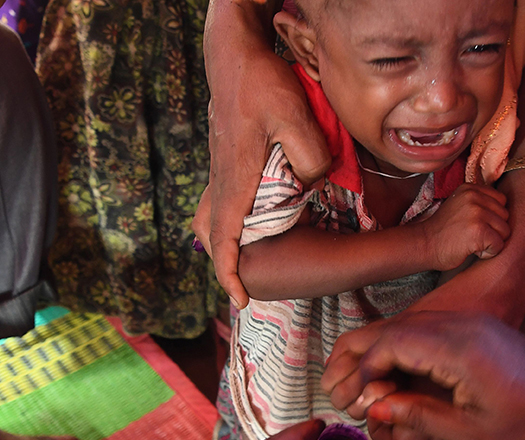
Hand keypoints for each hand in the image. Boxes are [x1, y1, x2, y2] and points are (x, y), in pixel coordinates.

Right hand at [198, 8, 330, 309]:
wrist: (234, 55)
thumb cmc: (262, 85)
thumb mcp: (295, 118)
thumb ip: (310, 157)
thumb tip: (315, 181)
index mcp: (235, 180)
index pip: (224, 238)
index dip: (230, 274)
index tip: (240, 299)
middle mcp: (222, 180)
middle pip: (209, 233)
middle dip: (223, 262)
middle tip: (243, 284)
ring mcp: (221, 169)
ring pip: (212, 216)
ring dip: (225, 240)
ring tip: (245, 259)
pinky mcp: (227, 157)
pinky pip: (221, 198)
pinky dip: (229, 218)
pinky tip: (254, 218)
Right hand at [322, 312, 524, 439]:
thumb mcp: (471, 433)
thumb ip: (418, 416)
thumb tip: (375, 408)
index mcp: (459, 349)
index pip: (390, 343)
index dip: (364, 370)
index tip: (357, 401)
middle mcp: (462, 325)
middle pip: (395, 328)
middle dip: (365, 357)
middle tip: (350, 390)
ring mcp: (471, 323)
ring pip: (410, 325)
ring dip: (385, 352)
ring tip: (372, 388)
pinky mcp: (478, 328)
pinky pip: (429, 329)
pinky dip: (407, 349)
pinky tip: (401, 376)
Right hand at [422, 185, 509, 270]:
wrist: (423, 245)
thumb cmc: (442, 231)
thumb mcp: (459, 206)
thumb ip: (478, 202)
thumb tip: (504, 210)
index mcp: (471, 189)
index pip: (502, 201)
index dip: (493, 217)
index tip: (476, 225)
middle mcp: (475, 197)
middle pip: (505, 216)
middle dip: (494, 230)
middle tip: (472, 236)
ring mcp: (477, 213)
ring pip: (505, 231)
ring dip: (491, 242)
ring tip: (471, 242)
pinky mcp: (479, 230)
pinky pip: (499, 245)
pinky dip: (488, 253)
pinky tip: (472, 250)